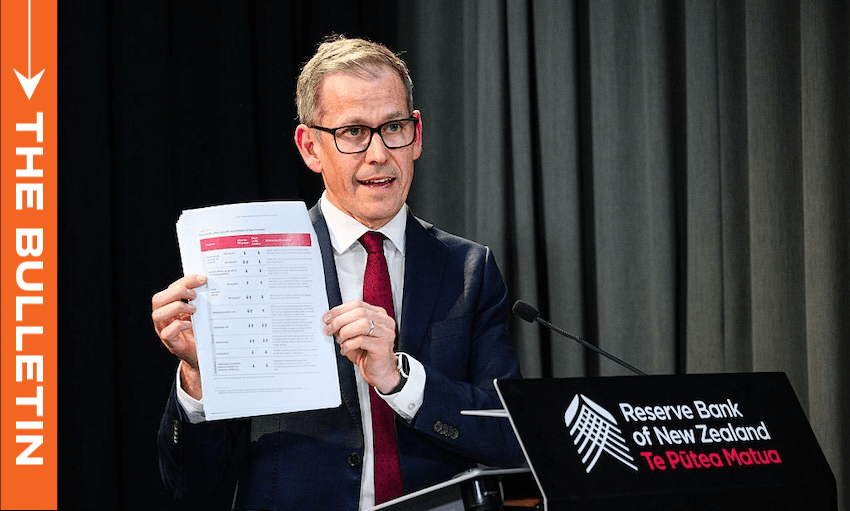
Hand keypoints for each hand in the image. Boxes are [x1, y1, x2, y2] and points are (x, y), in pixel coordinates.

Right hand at [151, 274, 206, 398]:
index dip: (185, 281)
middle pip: (158, 299)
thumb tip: (209, 283)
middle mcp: (163, 317)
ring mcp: (164, 330)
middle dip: (177, 292)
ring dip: (176, 308)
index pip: (171, 288)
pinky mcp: (170, 342)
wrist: (201, 353)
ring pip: (158, 314)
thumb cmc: (200, 329)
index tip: (202, 279)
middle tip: (195, 295)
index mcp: (170, 306)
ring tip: (194, 309)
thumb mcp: (199, 312)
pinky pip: (167, 333)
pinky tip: (191, 324)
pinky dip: (179, 325)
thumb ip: (199, 299)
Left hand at [323, 300, 399, 393]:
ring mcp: (386, 334)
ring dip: (345, 332)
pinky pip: (362, 341)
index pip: (357, 304)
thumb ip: (345, 325)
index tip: (327, 318)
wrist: (380, 371)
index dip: (339, 310)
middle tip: (329, 330)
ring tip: (340, 341)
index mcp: (378, 314)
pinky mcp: (383, 347)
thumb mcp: (354, 335)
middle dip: (339, 320)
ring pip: (362, 324)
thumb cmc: (367, 352)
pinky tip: (345, 349)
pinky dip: (349, 345)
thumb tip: (330, 320)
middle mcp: (385, 322)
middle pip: (359, 312)